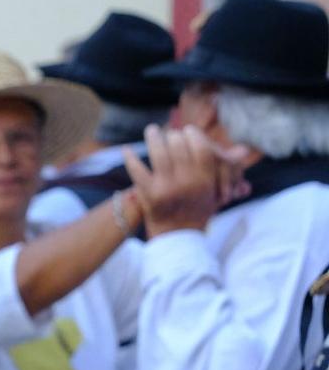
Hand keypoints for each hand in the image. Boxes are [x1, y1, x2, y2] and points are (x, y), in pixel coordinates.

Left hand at [123, 125, 250, 235]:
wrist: (179, 238)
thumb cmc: (198, 212)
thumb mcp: (216, 192)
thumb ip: (225, 169)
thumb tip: (243, 150)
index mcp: (205, 180)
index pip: (200, 145)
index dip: (192, 135)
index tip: (186, 131)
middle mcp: (188, 181)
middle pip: (178, 144)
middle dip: (171, 135)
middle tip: (165, 131)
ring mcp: (167, 187)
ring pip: (158, 152)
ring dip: (153, 137)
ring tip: (151, 131)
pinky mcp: (148, 194)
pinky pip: (137, 169)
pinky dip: (130, 158)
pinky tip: (126, 150)